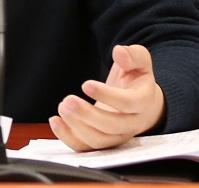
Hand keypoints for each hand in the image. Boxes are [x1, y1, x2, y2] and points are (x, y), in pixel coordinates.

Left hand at [49, 44, 165, 150]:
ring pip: (99, 140)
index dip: (106, 95)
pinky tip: (56, 121)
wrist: (142, 104)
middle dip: (87, 114)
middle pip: (111, 126)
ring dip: (77, 127)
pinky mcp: (103, 141)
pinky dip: (69, 138)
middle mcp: (132, 123)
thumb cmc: (137, 80)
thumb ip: (133, 54)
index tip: (85, 84)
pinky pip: (86, 147)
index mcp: (142, 102)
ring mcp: (117, 136)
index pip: (127, 103)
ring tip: (62, 107)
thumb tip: (120, 52)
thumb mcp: (140, 62)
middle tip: (67, 100)